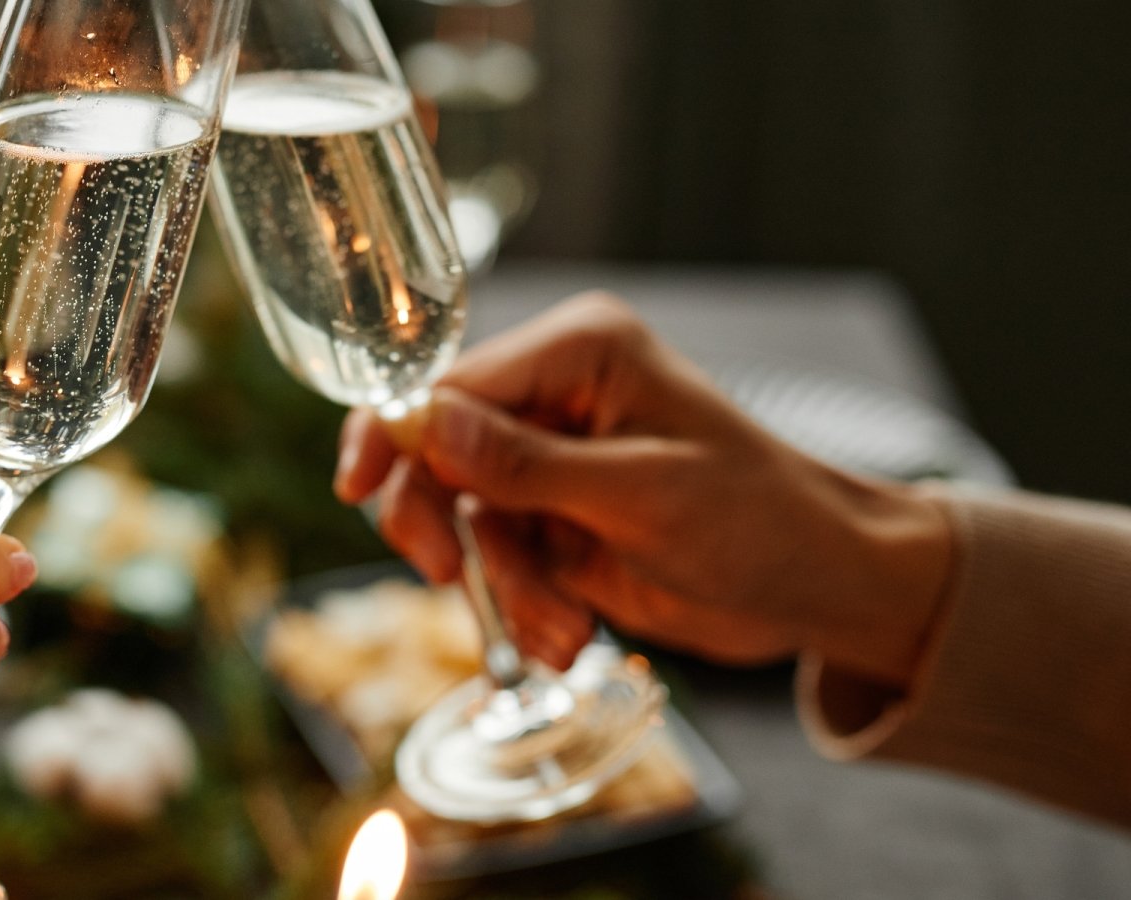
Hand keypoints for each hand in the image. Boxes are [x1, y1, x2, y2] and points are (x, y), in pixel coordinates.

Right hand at [335, 292, 951, 687]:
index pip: (450, 384)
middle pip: (435, 449)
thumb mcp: (640, 492)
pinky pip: (495, 559)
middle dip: (442, 521)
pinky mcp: (553, 518)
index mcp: (579, 351)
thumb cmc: (759, 520)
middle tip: (446, 575)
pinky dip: (521, 605)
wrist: (820, 588)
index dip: (396, 434)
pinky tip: (568, 633)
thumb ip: (524, 462)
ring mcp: (550, 460)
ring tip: (560, 630)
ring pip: (462, 517)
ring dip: (501, 584)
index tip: (360, 486)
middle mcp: (554, 395)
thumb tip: (423, 424)